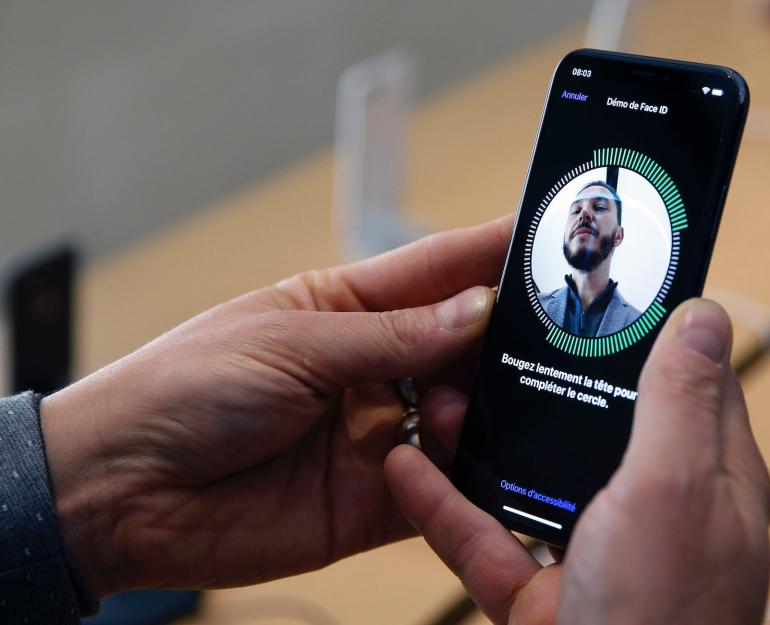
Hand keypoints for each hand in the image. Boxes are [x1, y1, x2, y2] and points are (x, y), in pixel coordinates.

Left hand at [39, 216, 511, 597]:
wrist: (120, 492)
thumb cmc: (183, 389)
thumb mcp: (292, 344)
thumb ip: (392, 336)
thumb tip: (478, 310)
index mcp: (345, 309)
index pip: (435, 273)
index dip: (491, 255)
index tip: (546, 236)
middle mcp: (371, 370)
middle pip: (462, 346)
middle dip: (504, 340)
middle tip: (550, 334)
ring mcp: (377, 434)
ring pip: (464, 417)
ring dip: (485, 410)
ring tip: (483, 405)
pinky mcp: (375, 500)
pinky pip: (441, 488)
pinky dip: (466, 479)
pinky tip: (476, 465)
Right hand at [385, 299, 769, 624]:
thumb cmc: (665, 620)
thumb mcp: (676, 492)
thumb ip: (682, 403)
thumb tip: (702, 315)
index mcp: (706, 481)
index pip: (686, 382)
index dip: (650, 330)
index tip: (605, 288)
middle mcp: (652, 514)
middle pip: (594, 422)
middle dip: (544, 378)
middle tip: (494, 330)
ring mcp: (592, 555)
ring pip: (528, 475)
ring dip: (480, 435)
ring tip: (437, 389)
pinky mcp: (539, 596)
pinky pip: (483, 537)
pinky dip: (441, 504)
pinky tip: (405, 467)